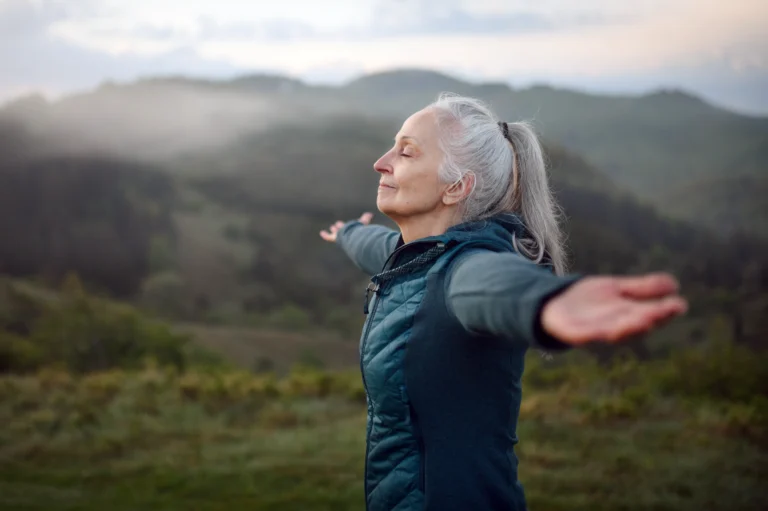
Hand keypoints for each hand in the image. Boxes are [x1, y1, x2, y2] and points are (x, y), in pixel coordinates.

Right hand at [319, 212, 373, 242]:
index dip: (349, 224)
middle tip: (337, 225)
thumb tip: (371, 214)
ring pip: (337, 233)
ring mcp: (340, 236)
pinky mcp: (335, 238)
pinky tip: (322, 233)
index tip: (348, 222)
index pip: (350, 227)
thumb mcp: (363, 222)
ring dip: (335, 230)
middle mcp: (347, 234)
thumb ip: (366, 218)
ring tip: (332, 227)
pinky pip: (329, 237)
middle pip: (343, 230)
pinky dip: (325, 235)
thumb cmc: (359, 231)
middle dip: (341, 227)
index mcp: (353, 230)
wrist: (354, 237)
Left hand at [540, 272, 687, 344]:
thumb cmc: (589, 300)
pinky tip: (603, 330)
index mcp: (627, 315)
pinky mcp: (573, 333)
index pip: (650, 314)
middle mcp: (614, 326)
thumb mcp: (617, 289)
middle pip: (634, 324)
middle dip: (649, 319)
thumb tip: (674, 284)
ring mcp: (594, 331)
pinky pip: (584, 335)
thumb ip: (642, 288)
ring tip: (643, 319)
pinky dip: (593, 333)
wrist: (554, 303)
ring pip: (613, 332)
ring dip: (628, 328)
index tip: (680, 304)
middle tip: (664, 312)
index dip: (665, 311)